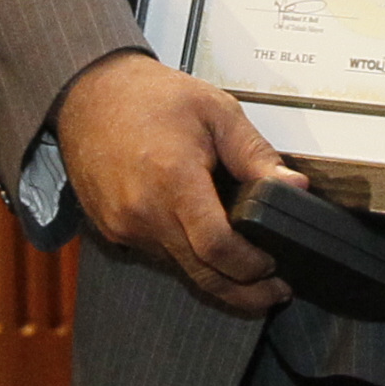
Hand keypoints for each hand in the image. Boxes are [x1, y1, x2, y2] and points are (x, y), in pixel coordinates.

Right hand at [51, 50, 294, 312]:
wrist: (90, 93)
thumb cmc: (149, 96)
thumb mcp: (216, 111)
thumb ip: (256, 154)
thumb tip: (294, 187)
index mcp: (173, 179)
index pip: (217, 248)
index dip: (252, 267)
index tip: (275, 266)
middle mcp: (143, 211)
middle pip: (201, 275)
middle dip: (243, 292)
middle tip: (273, 291)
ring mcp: (124, 226)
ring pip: (180, 268)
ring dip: (213, 272)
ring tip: (245, 262)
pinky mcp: (113, 230)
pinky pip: (157, 255)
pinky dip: (185, 255)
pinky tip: (203, 241)